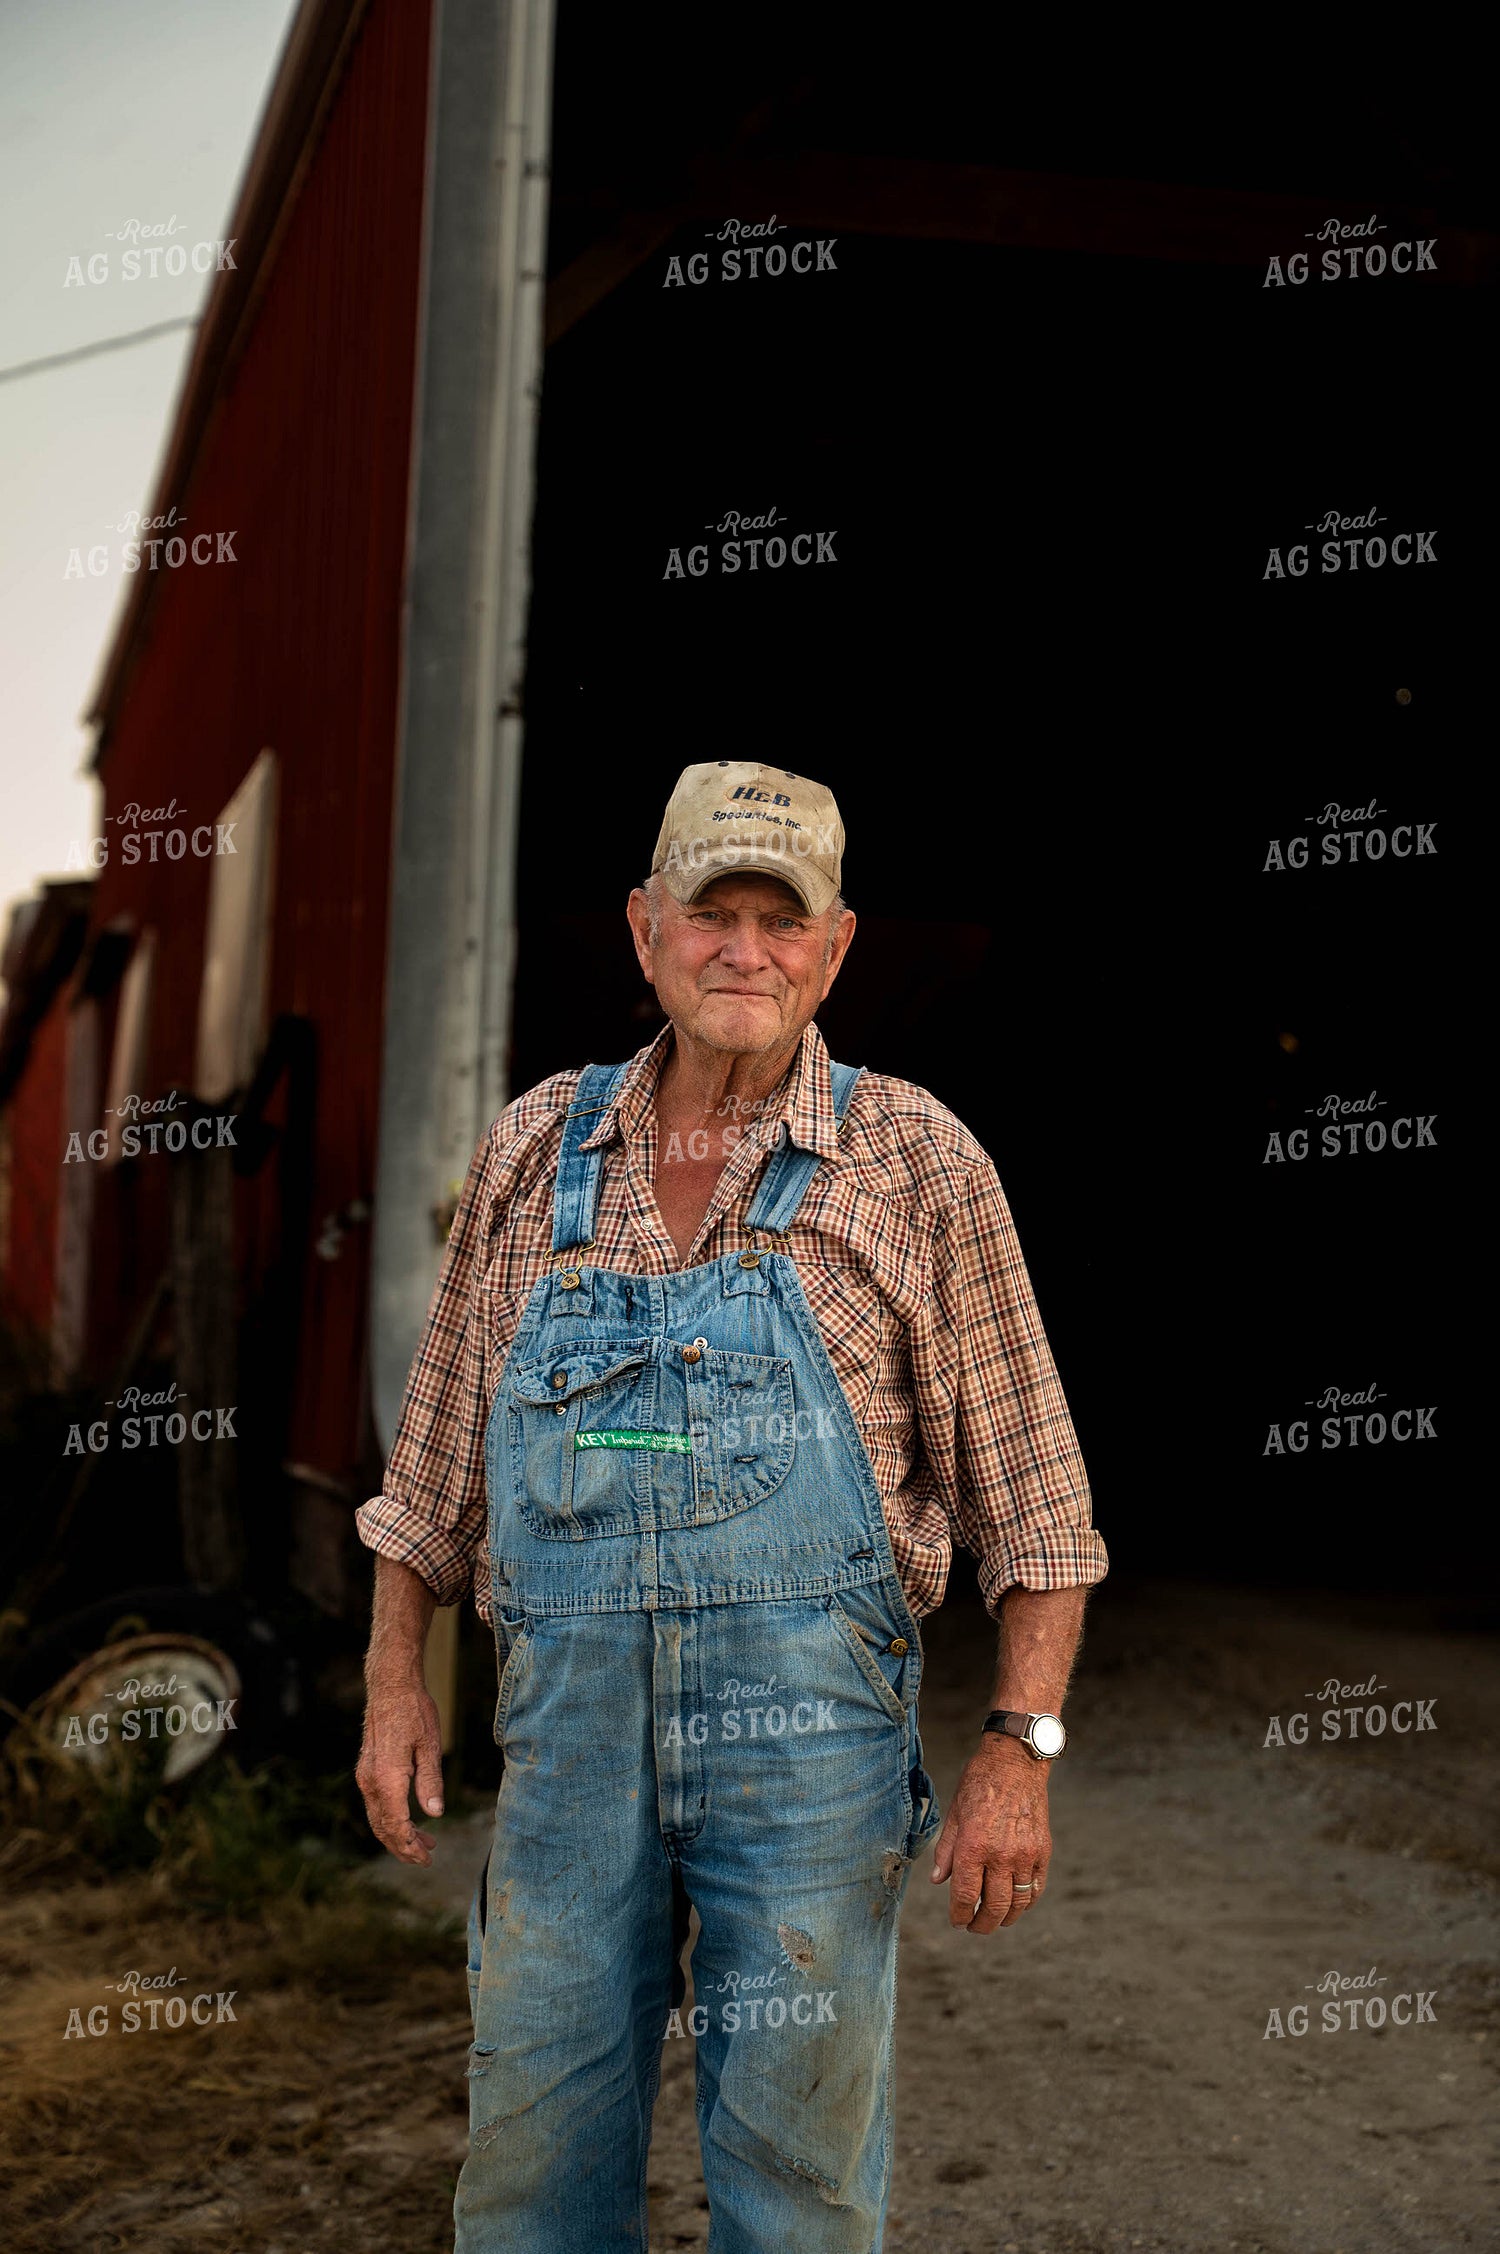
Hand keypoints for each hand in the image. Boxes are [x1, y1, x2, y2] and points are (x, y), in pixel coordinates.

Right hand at [355, 1678, 444, 1864]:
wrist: (390, 1686)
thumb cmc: (413, 1712)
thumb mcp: (429, 1746)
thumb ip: (431, 1781)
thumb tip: (435, 1813)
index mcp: (387, 1779)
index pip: (397, 1826)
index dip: (410, 1846)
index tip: (426, 1859)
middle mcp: (370, 1781)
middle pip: (383, 1828)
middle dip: (403, 1848)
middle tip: (425, 1859)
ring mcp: (366, 1776)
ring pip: (378, 1818)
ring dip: (398, 1835)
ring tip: (424, 1842)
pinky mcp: (367, 1770)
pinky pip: (376, 1805)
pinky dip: (391, 1819)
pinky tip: (409, 1820)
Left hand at [930, 1734, 1051, 1934]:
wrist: (1016, 1763)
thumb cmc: (979, 1784)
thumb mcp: (954, 1814)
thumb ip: (946, 1851)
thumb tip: (937, 1881)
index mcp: (973, 1846)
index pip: (965, 1896)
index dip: (959, 1915)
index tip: (957, 1922)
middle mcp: (1000, 1855)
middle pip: (994, 1907)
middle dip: (982, 1925)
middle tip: (975, 1928)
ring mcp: (1025, 1855)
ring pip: (1017, 1903)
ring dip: (1005, 1918)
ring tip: (995, 1919)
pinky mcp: (1043, 1852)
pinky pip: (1036, 1888)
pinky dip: (1026, 1902)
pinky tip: (1015, 1903)